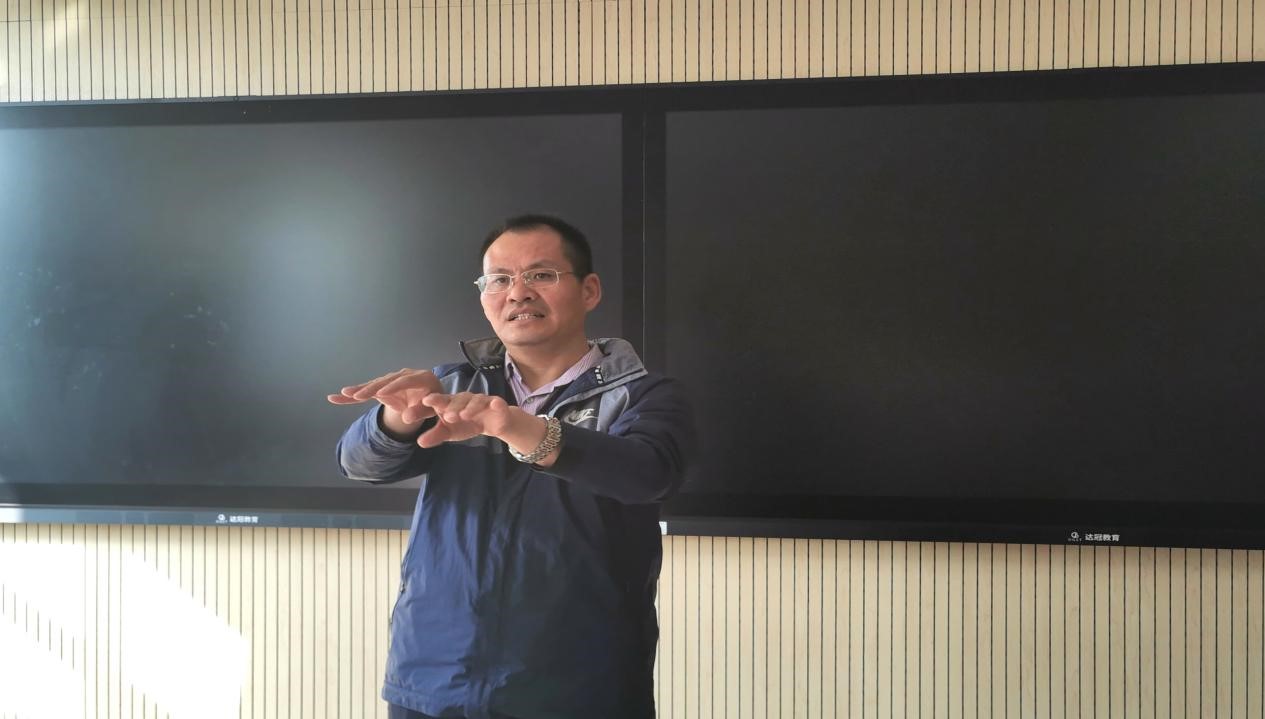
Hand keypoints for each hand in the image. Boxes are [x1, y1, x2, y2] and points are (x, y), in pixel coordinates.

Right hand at [327, 368, 442, 433]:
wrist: (431, 399)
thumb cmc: (435, 405)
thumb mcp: (433, 410)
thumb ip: (422, 412)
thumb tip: (407, 418)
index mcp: (421, 377)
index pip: (405, 380)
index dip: (393, 387)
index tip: (380, 394)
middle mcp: (405, 375)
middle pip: (386, 381)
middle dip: (371, 388)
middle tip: (357, 395)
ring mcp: (392, 380)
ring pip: (375, 385)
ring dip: (359, 390)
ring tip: (343, 394)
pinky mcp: (383, 388)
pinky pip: (368, 392)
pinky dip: (353, 396)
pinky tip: (334, 398)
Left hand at [416, 392, 514, 447]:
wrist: (492, 423)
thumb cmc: (467, 424)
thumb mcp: (449, 432)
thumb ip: (435, 435)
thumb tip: (419, 442)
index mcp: (451, 403)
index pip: (441, 400)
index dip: (434, 400)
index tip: (425, 401)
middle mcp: (465, 399)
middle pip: (458, 400)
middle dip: (452, 407)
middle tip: (447, 416)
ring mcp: (481, 400)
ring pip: (475, 401)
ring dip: (470, 407)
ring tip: (464, 415)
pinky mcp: (496, 404)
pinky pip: (496, 402)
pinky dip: (495, 403)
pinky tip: (495, 404)